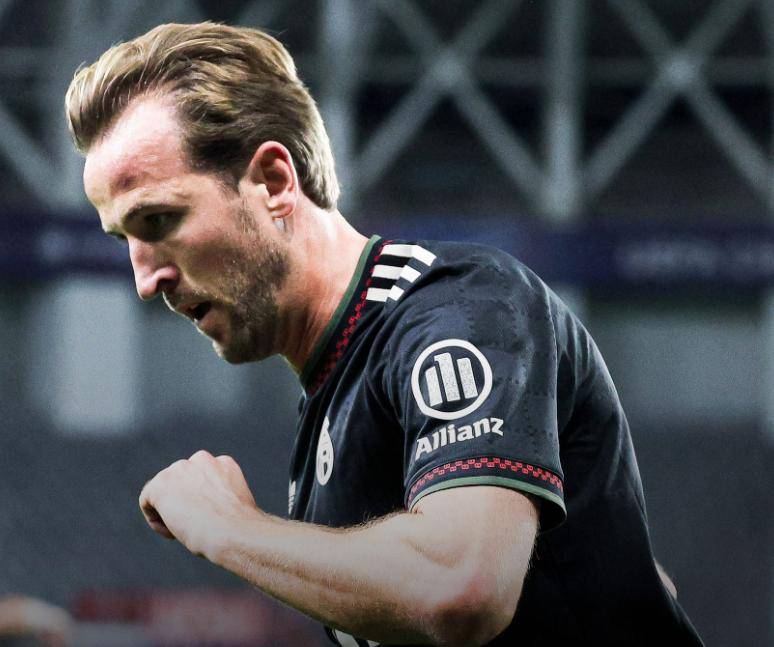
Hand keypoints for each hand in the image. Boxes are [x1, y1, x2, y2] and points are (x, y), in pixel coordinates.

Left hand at [139, 450, 258, 557]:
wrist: (233, 532)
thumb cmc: (238, 529)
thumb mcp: (233, 507)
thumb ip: (219, 498)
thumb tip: (207, 510)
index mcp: (223, 463)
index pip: (201, 477)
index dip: (201, 501)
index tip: (208, 519)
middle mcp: (201, 459)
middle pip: (180, 481)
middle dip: (182, 502)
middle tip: (193, 526)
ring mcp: (179, 469)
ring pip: (163, 491)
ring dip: (169, 511)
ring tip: (183, 531)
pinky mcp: (160, 484)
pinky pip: (148, 501)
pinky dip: (156, 520)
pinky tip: (172, 532)